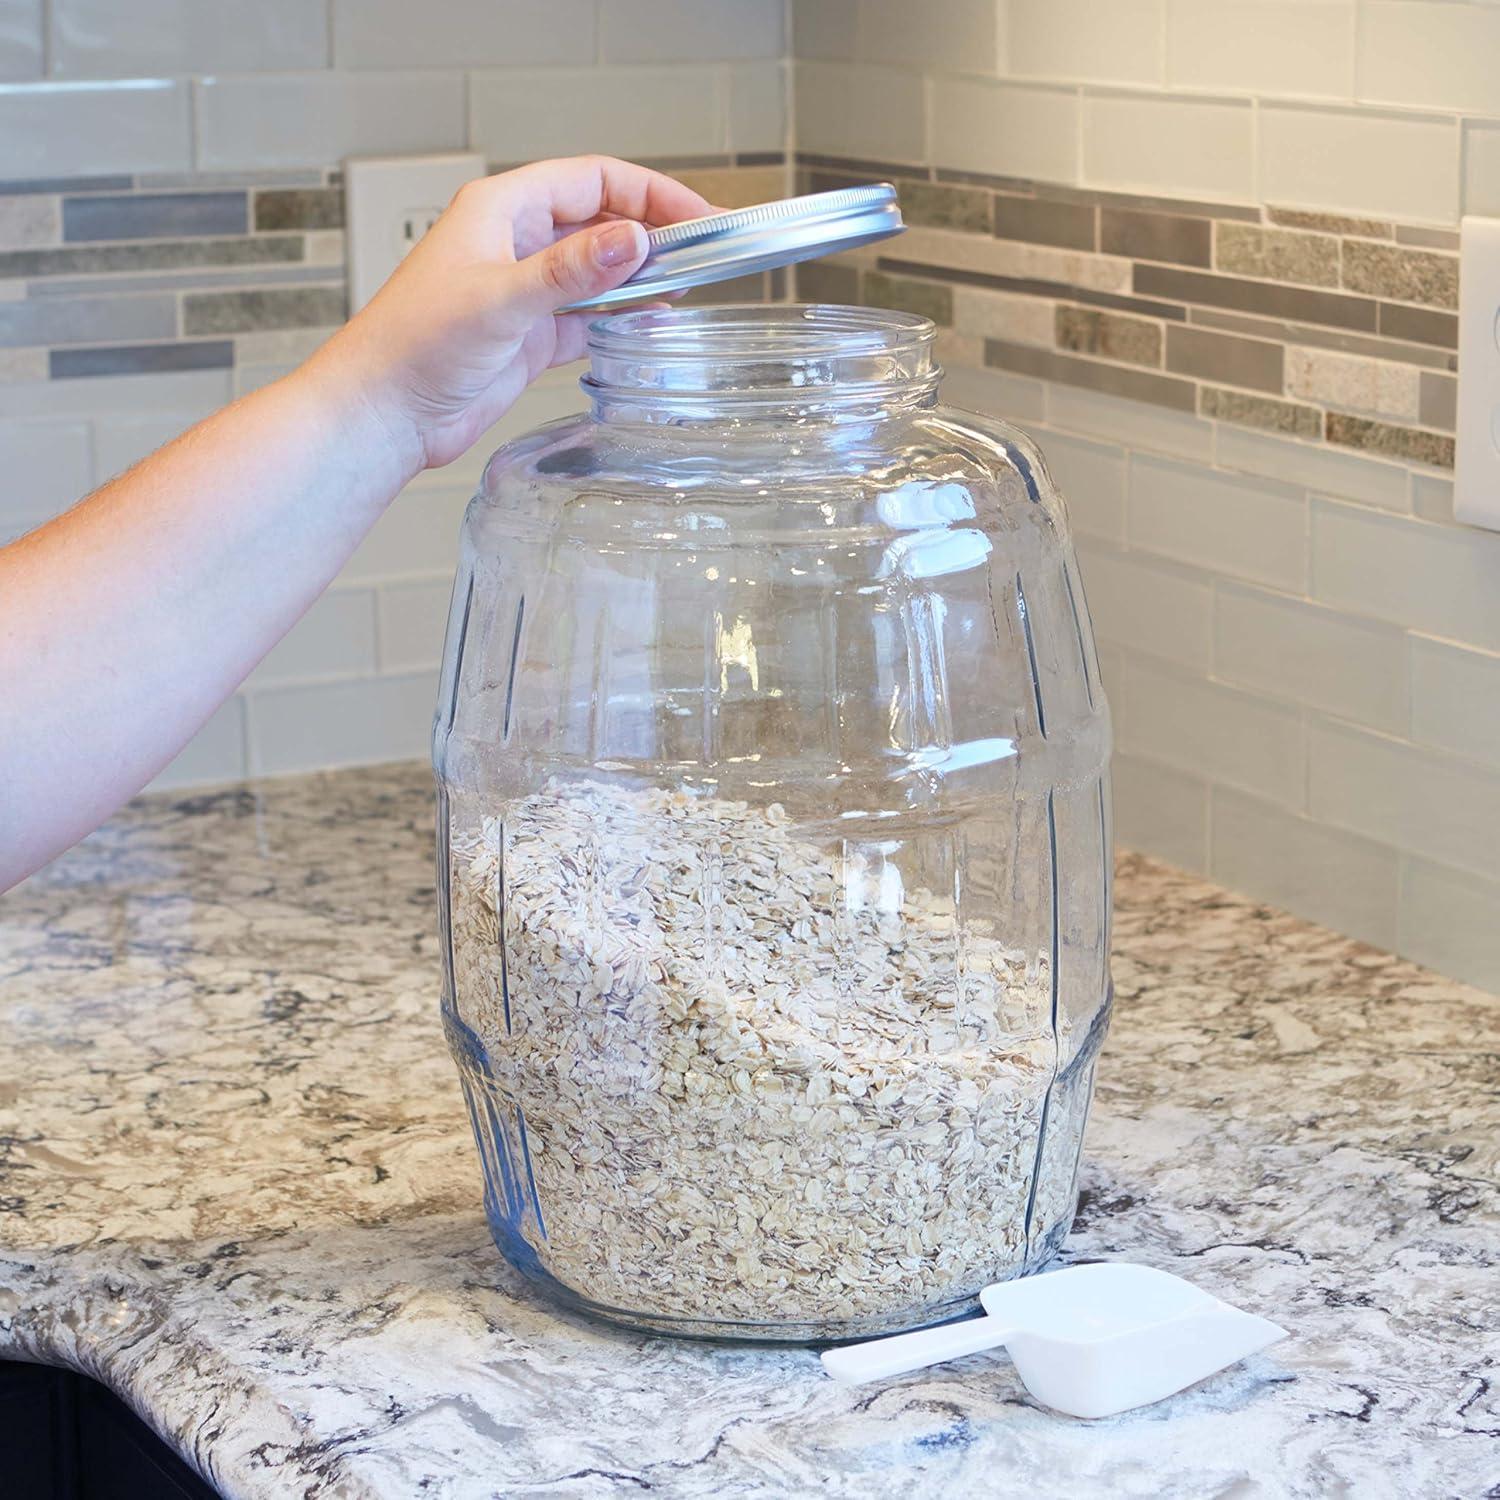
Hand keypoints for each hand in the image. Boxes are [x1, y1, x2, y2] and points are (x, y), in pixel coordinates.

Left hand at [310, 155, 710, 473]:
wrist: (383, 413)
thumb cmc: (413, 346)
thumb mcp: (500, 300)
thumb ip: (571, 271)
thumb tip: (633, 241)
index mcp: (502, 210)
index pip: (593, 180)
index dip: (650, 192)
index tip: (696, 216)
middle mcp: (516, 243)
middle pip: (601, 221)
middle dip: (653, 232)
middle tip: (706, 252)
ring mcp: (525, 290)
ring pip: (599, 270)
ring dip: (640, 277)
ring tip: (689, 286)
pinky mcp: (529, 335)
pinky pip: (588, 316)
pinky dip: (621, 318)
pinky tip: (650, 324)